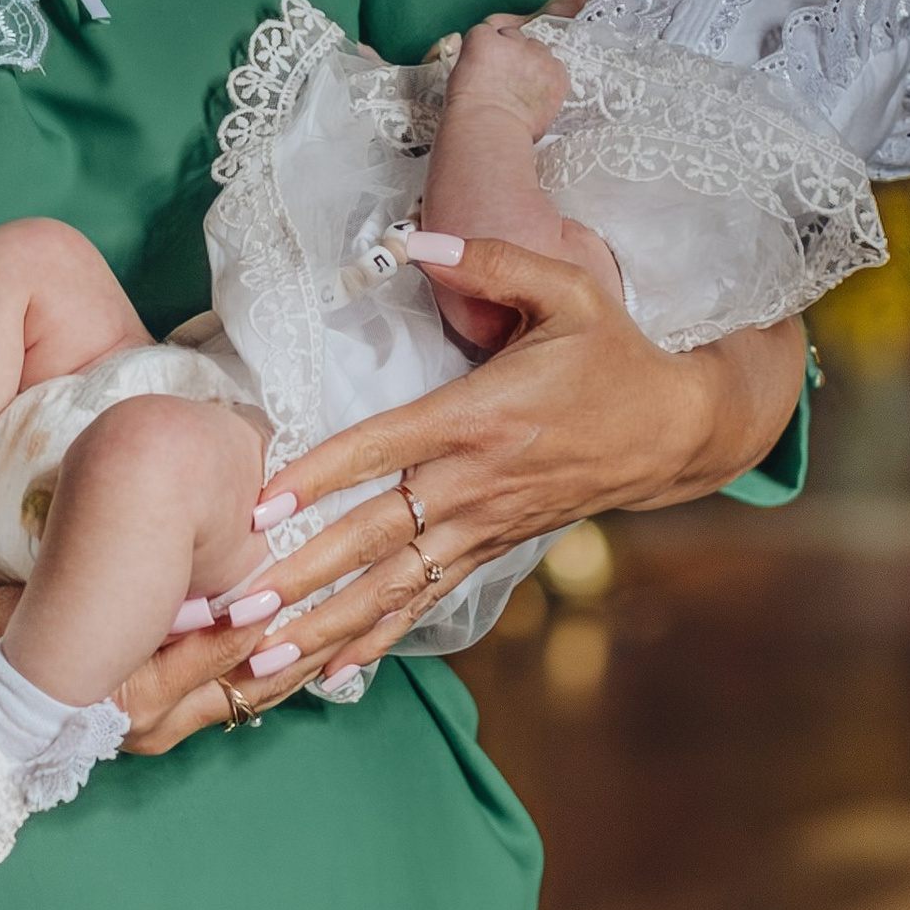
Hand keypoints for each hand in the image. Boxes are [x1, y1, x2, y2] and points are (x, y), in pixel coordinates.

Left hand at [241, 239, 806, 686]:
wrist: (672, 430)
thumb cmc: (611, 354)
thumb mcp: (567, 290)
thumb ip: (491, 260)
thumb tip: (417, 236)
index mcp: (479, 417)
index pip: (383, 449)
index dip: (319, 476)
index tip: (260, 506)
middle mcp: (474, 483)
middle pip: (375, 538)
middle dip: (305, 576)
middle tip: (237, 611)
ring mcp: (482, 527)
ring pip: (393, 586)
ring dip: (326, 626)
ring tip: (260, 659)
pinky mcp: (490, 551)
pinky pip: (423, 602)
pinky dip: (375, 639)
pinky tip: (328, 673)